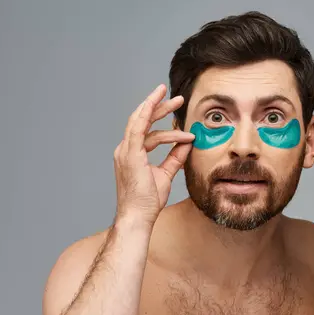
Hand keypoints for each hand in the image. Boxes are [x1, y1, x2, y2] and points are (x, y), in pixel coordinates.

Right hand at [113, 84, 194, 224]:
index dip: (161, 117)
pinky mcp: (130, 154)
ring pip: (142, 120)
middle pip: (143, 120)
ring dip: (159, 108)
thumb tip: (188, 142)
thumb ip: (175, 157)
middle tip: (179, 99)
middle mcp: (126, 149)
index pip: (147, 129)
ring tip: (178, 101)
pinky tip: (157, 105)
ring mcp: (125, 151)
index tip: (177, 110)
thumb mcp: (166, 173)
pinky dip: (148, 114)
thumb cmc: (148, 199)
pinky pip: (138, 128)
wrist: (138, 215)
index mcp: (132, 153)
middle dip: (160, 106)